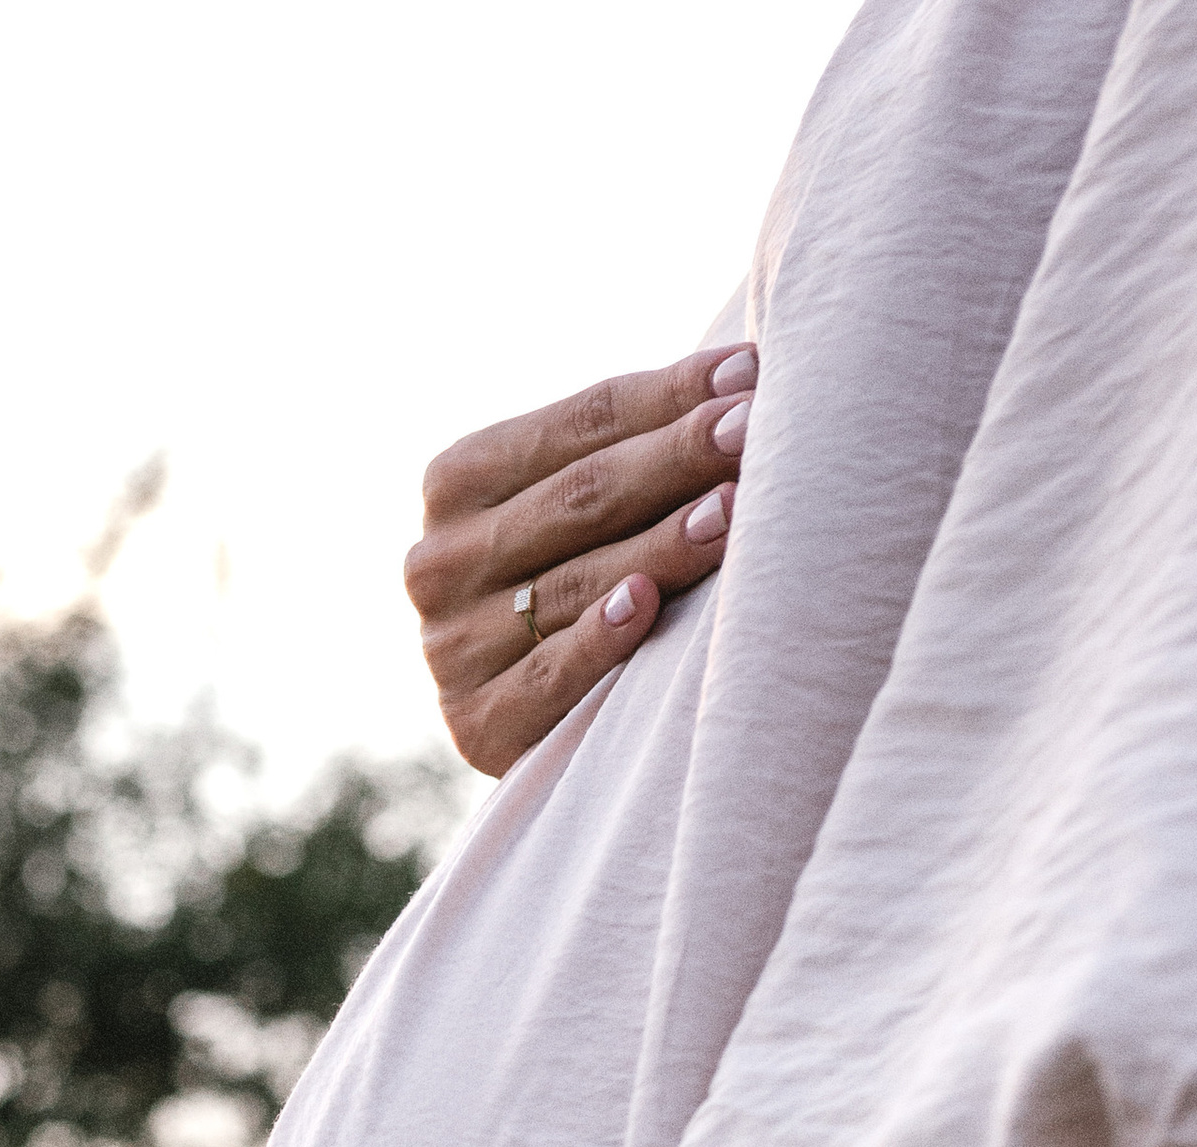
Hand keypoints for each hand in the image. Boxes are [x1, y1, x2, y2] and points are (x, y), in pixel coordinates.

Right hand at [406, 342, 754, 776]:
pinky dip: (599, 639)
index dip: (668, 397)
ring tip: (736, 510)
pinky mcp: (476, 724)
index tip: (750, 375)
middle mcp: (440, 560)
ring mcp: (451, 645)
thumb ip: (624, 444)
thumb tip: (743, 372)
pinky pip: (550, 674)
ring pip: (573, 582)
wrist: (520, 722)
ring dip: (661, 544)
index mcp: (456, 481)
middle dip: (677, 458)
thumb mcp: (577, 505)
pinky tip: (646, 607)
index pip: (578, 424)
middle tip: (756, 431)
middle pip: (578, 497)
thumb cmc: (575, 582)